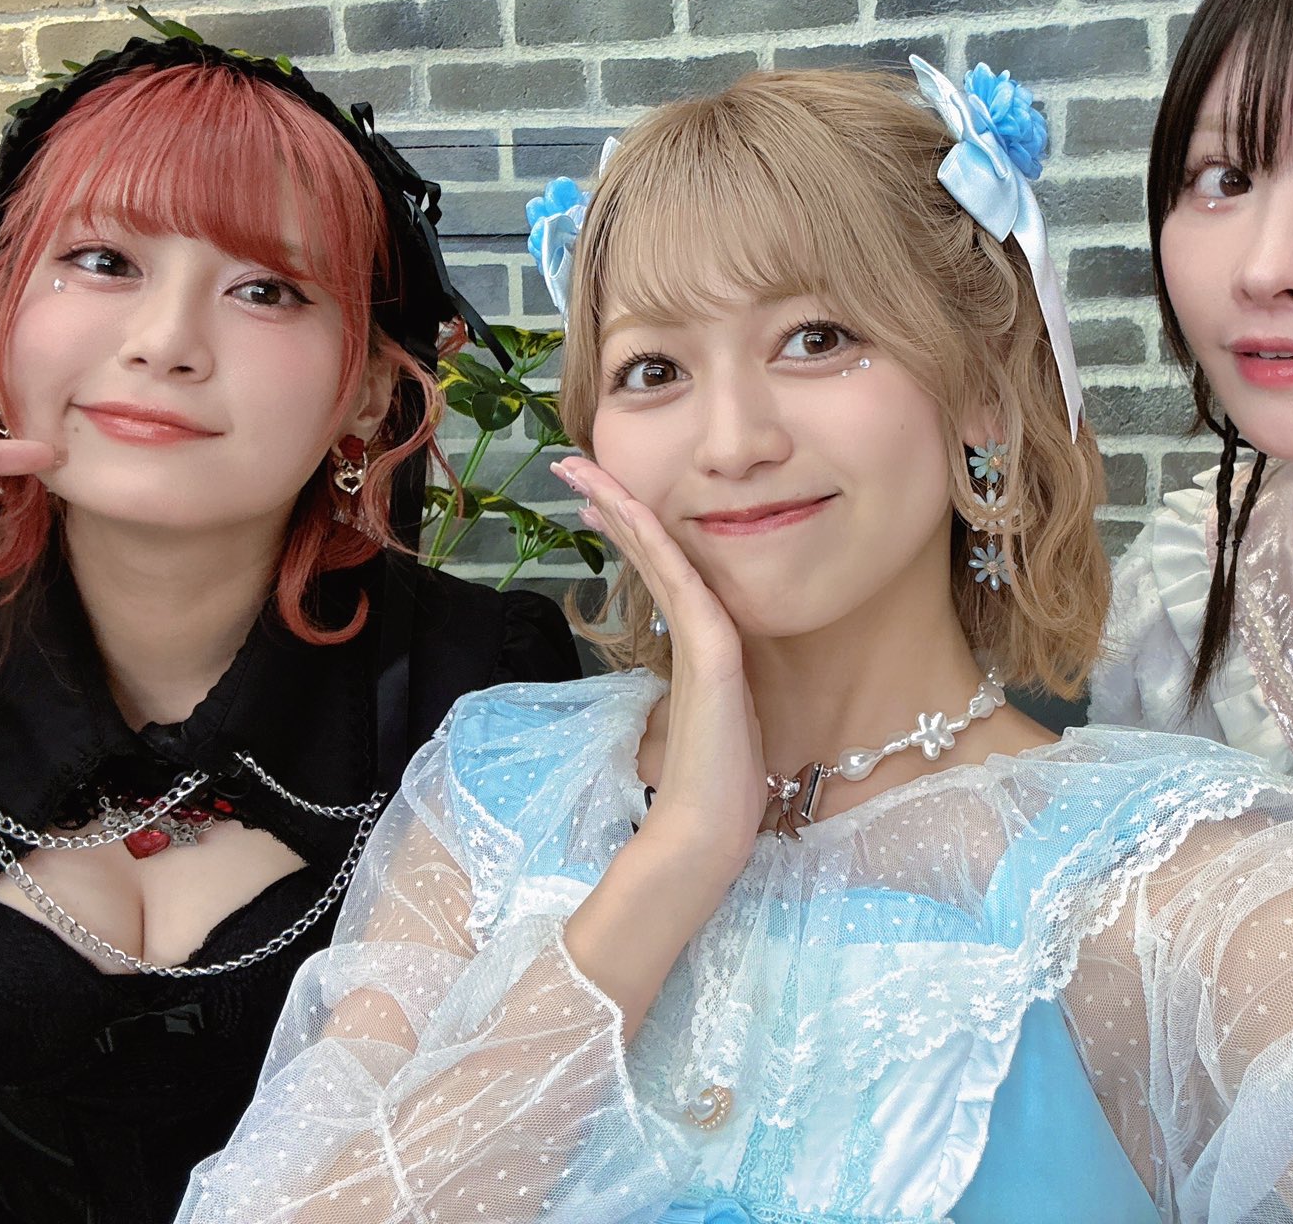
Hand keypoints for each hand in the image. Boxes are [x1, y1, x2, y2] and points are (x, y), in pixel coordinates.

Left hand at [551, 455, 768, 873]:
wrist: (710, 828)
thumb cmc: (705, 784)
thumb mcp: (683, 720)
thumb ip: (684, 687)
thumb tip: (666, 669)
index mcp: (696, 642)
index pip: (654, 570)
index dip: (624, 527)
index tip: (589, 495)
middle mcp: (705, 629)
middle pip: (655, 550)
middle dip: (614, 502)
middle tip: (574, 464)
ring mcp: (712, 639)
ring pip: (666, 557)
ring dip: (626, 512)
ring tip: (586, 477)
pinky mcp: (718, 655)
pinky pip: (684, 588)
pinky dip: (660, 549)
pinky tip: (637, 519)